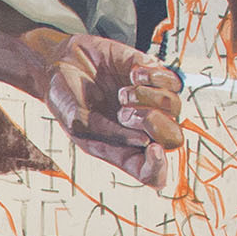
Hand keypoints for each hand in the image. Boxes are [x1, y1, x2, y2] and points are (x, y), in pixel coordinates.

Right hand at [36, 32, 182, 187]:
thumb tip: (146, 141)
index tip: (151, 147)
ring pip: (175, 107)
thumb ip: (108, 134)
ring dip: (147, 96)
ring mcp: (150, 103)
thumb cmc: (64, 96)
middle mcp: (141, 129)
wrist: (62, 61)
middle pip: (174, 139)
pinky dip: (152, 76)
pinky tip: (132, 73)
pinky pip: (174, 81)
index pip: (153, 174)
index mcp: (121, 150)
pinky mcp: (155, 77)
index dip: (158, 166)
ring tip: (122, 91)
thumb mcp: (77, 123)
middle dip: (153, 123)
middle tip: (124, 112)